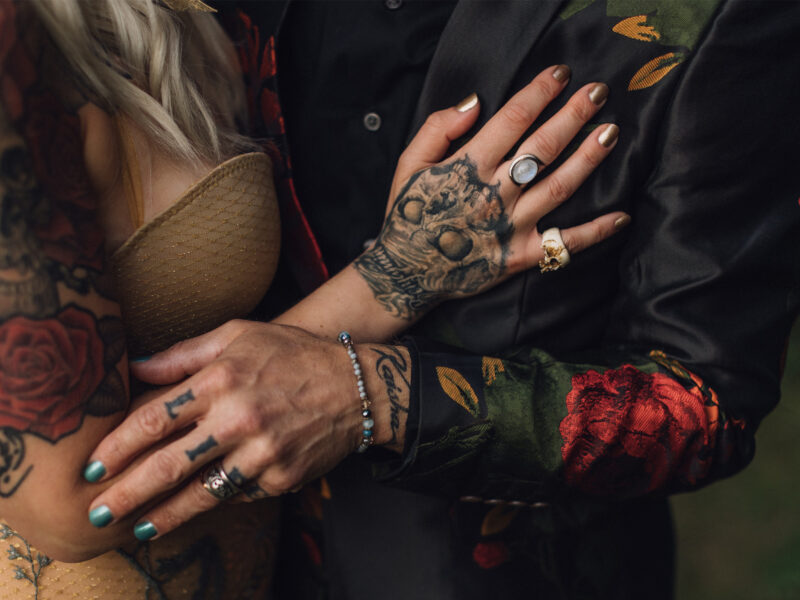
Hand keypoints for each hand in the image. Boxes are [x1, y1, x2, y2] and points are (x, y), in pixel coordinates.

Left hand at [82, 321, 408, 539]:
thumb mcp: (240, 335)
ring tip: (136, 527)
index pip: (155, 418)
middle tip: (96, 513)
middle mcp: (240, 418)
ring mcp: (263, 453)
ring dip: (163, 515)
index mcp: (223, 379)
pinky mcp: (282, 478)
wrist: (356, 386)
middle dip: (127, 493)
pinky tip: (194, 510)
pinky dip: (215, 502)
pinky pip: (239, 495)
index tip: (92, 467)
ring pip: (201, 493)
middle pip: (169, 465)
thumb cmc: (294, 354)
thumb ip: (184, 353)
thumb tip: (135, 367)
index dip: (118, 446)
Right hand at [355, 64, 626, 318]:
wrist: (405, 273)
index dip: (540, 92)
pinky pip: (564, 244)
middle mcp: (494, 194)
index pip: (512, 120)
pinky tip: (622, 216)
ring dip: (588, 159)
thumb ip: (438, 128)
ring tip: (611, 133)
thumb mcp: (408, 164)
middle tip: (599, 92)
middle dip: (574, 115)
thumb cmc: (408, 214)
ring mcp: (510, 226)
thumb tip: (476, 102)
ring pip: (559, 186)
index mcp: (467, 167)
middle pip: (542, 147)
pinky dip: (595, 232)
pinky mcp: (520, 256)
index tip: (561, 74)